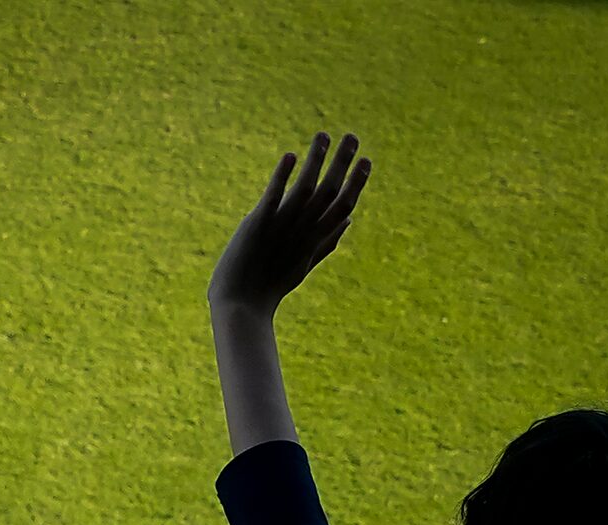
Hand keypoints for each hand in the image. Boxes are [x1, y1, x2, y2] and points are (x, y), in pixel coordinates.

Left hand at [208, 132, 370, 320]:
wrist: (241, 306)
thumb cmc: (270, 286)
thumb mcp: (304, 264)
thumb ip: (327, 242)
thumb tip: (350, 222)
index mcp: (314, 240)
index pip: (343, 207)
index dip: (357, 183)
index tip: (367, 161)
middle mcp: (302, 231)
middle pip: (329, 193)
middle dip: (343, 163)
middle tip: (353, 137)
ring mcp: (281, 227)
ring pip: (305, 189)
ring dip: (316, 160)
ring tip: (323, 135)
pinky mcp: (257, 225)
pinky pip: (273, 197)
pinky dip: (282, 177)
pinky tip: (290, 156)